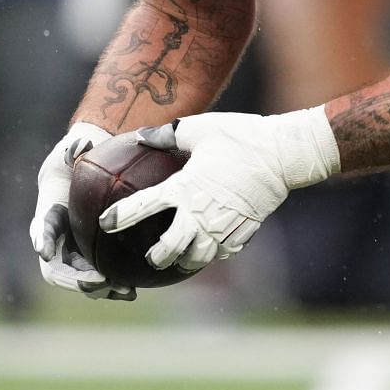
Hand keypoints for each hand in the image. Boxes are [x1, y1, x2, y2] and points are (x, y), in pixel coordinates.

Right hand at [29, 120, 134, 300]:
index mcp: (48, 217)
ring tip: (125, 292)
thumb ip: (73, 149)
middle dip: (75, 279)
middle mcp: (56, 242)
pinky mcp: (90, 262)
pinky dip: (113, 288)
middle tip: (99, 281)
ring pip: (79, 281)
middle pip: (57, 269)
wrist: (83, 175)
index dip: (43, 241)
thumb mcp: (73, 150)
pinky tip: (134, 292)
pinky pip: (98, 281)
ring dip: (99, 290)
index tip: (47, 250)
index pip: (42, 231)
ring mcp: (72, 255)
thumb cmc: (76, 161)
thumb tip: (81, 144)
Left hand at [103, 108, 339, 273]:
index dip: (119, 217)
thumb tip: (143, 136)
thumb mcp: (199, 128)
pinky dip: (216, 253)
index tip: (106, 223)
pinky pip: (225, 251)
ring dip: (187, 262)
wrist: (283, 154)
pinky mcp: (244, 230)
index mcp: (183, 188)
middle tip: (152, 257)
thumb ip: (168, 135)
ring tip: (182, 261)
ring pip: (199, 258)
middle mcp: (200, 213)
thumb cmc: (240, 137)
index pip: (141, 208)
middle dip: (157, 257)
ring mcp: (223, 226)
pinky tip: (214, 250)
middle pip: (170, 248)